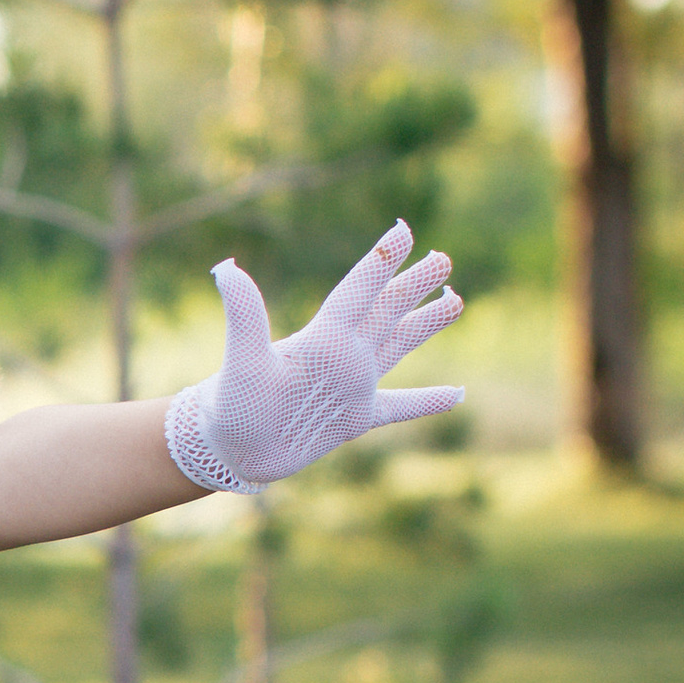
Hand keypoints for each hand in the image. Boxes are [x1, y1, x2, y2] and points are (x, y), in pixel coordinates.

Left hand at [166, 220, 463, 494]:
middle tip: (443, 258)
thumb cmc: (232, 405)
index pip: (358, 290)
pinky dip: (428, 401)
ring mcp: (352, 385)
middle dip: (414, 284)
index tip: (404, 230)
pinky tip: (457, 394)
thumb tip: (226, 269)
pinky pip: (401, 406)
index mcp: (322, 337)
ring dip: (426, 323)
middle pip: (386, 310)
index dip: (381, 262)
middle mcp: (343, 354)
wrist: (229, 451)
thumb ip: (244, 316)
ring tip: (456, 299)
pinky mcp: (355, 419)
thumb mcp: (242, 361)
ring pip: (398, 345)